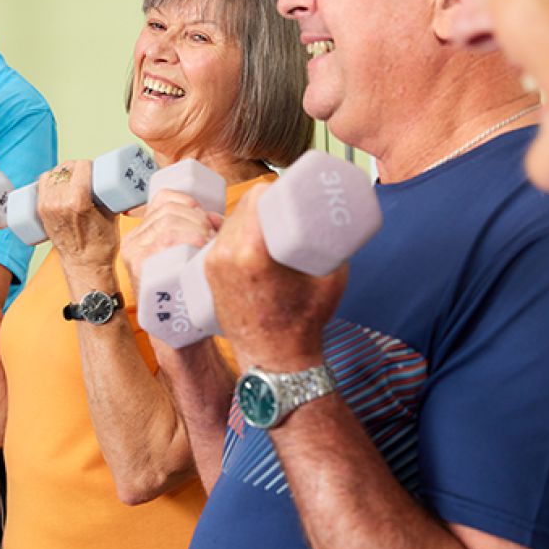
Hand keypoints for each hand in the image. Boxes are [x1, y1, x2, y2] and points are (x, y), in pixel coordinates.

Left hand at [36, 161, 119, 270]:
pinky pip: (42, 184)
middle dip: (77, 167)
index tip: (94, 169)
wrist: (84, 264)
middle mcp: (59, 201)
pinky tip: (59, 183)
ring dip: (63, 172)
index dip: (89, 165)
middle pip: (66, 168)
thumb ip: (106, 194)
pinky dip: (51, 180)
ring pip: (52, 174)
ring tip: (73, 179)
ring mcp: (47, 206)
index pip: (81, 166)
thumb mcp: (111, 214)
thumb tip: (108, 179)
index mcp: (78, 200)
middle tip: (86, 174)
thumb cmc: (101, 244)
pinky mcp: (41, 211)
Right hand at [121, 187, 221, 297]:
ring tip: (206, 248)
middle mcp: (133, 243)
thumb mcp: (183, 257)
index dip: (189, 202)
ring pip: (171, 223)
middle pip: (171, 211)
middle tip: (211, 239)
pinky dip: (191, 241)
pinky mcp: (141, 268)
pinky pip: (168, 240)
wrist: (178, 333)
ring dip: (198, 231)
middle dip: (199, 220)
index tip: (205, 218)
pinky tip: (199, 253)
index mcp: (140, 235)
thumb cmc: (187, 293)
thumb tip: (215, 216)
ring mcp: (135, 256)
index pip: (163, 199)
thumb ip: (193, 232)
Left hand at [204, 184, 347, 372]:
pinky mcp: (207, 275)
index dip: (273, 188)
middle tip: (284, 205)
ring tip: (269, 222)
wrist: (274, 360)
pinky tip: (250, 236)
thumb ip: (334, 245)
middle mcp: (225, 255)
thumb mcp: (329, 277)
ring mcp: (212, 265)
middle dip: (263, 200)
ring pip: (229, 222)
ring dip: (248, 216)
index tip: (289, 191)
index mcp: (252, 252)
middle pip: (242, 207)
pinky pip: (221, 240)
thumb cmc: (304, 322)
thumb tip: (341, 220)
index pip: (256, 198)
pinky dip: (235, 233)